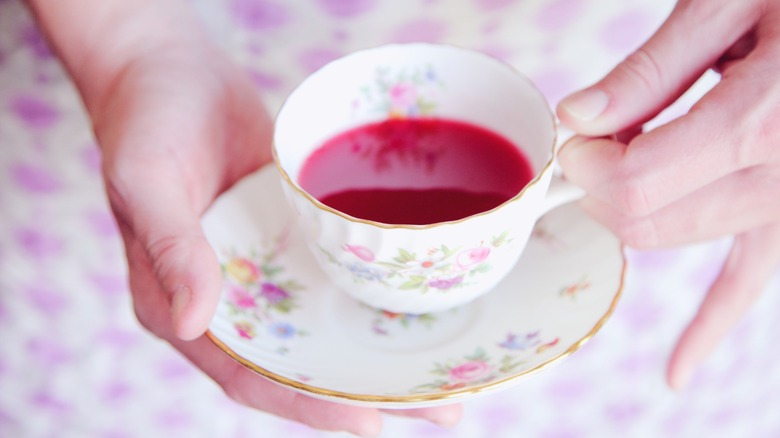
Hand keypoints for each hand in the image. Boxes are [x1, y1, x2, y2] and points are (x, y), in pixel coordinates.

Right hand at [88, 38, 461, 436]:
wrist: (171, 71)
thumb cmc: (145, 123)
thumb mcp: (147, 181)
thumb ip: (171, 250)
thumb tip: (193, 322)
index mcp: (181, 305)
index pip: (248, 373)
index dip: (305, 403)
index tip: (367, 420)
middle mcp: (231, 299)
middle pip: (302, 362)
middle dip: (365, 391)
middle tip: (439, 411)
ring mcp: (266, 270)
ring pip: (327, 324)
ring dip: (382, 351)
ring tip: (450, 374)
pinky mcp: (293, 238)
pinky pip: (336, 275)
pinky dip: (374, 296)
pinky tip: (419, 303)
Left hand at [556, 0, 779, 388]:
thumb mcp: (730, 2)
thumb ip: (650, 69)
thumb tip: (578, 118)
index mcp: (763, 120)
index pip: (637, 182)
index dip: (587, 163)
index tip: (577, 135)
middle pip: (649, 219)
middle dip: (602, 185)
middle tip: (599, 136)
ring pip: (679, 241)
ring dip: (635, 213)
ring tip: (636, 153)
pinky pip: (748, 282)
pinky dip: (710, 323)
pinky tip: (679, 367)